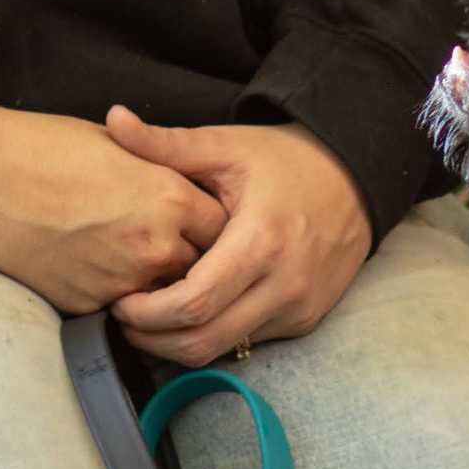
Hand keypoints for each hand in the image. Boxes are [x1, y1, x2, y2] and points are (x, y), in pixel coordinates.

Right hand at [0, 104, 227, 313]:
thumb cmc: (45, 147)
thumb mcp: (116, 144)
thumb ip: (159, 168)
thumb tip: (179, 179)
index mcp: (171, 197)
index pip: (222, 226)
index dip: (216, 223)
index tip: (206, 220)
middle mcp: (156, 247)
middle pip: (202, 268)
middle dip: (197, 259)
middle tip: (184, 246)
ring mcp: (122, 282)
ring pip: (165, 296)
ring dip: (162, 284)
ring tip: (141, 260)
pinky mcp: (88, 305)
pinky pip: (123, 308)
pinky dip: (122, 295)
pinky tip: (102, 268)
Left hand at [103, 106, 371, 365]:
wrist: (355, 178)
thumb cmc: (285, 160)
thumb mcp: (225, 146)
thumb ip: (166, 144)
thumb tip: (113, 118)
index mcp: (260, 241)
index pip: (192, 304)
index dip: (146, 314)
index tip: (119, 299)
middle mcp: (284, 284)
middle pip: (202, 341)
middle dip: (153, 338)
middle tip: (124, 316)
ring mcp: (298, 307)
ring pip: (224, 350)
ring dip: (180, 343)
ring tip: (152, 314)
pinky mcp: (305, 319)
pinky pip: (248, 342)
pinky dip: (214, 333)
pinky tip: (194, 309)